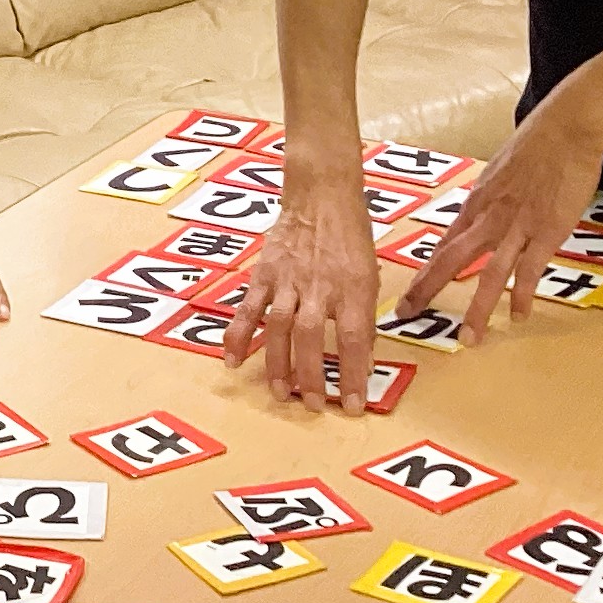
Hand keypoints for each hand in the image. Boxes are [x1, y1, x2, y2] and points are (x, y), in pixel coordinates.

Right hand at [230, 170, 380, 406]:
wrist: (320, 196)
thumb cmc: (350, 238)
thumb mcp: (370, 275)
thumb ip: (364, 317)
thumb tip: (362, 361)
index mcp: (351, 287)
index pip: (353, 338)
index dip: (353, 374)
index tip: (353, 404)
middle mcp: (318, 285)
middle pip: (311, 338)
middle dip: (312, 376)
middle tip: (312, 405)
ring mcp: (287, 280)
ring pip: (279, 328)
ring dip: (278, 365)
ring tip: (280, 394)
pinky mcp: (264, 275)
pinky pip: (248, 309)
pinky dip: (237, 336)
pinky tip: (231, 361)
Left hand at [396, 94, 602, 345]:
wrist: (566, 129)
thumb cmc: (537, 144)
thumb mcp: (501, 170)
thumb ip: (491, 198)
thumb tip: (482, 214)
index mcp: (477, 202)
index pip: (445, 243)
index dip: (426, 269)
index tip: (410, 291)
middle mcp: (489, 217)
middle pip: (451, 259)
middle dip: (427, 289)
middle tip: (408, 314)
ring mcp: (517, 227)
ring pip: (489, 274)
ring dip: (477, 308)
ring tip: (468, 337)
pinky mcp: (546, 231)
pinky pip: (530, 270)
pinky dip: (522, 295)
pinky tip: (516, 316)